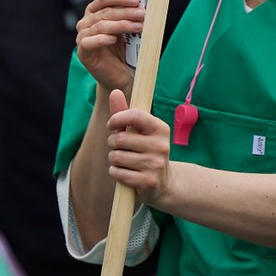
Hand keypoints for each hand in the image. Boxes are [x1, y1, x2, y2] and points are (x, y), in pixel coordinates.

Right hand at [76, 0, 143, 95]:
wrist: (122, 75)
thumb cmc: (126, 49)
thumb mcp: (131, 28)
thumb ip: (133, 14)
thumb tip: (145, 0)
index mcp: (96, 11)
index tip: (136, 0)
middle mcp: (86, 22)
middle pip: (105, 12)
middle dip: (126, 12)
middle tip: (142, 14)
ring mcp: (82, 36)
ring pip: (100, 25)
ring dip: (121, 25)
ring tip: (138, 27)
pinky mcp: (83, 52)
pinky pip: (89, 42)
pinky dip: (102, 39)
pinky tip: (113, 39)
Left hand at [107, 89, 171, 206]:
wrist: (164, 183)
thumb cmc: (146, 151)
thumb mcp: (139, 132)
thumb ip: (125, 113)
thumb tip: (114, 92)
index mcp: (161, 129)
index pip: (135, 116)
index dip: (117, 118)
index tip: (111, 124)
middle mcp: (161, 146)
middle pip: (120, 139)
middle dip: (112, 143)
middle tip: (119, 147)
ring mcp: (156, 164)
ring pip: (116, 157)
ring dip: (114, 159)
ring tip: (123, 161)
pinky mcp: (149, 181)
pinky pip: (118, 173)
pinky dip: (115, 172)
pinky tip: (125, 173)